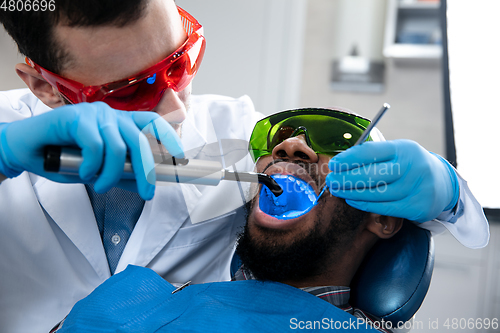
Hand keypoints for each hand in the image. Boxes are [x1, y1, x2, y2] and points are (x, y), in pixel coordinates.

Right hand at [0, 102, 182, 199]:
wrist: (23, 151)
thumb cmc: (60, 158)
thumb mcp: (96, 172)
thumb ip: (120, 174)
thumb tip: (146, 184)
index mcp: (119, 124)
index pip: (152, 123)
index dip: (169, 138)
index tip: (179, 158)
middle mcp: (110, 115)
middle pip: (141, 139)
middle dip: (148, 170)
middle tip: (147, 193)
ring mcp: (94, 114)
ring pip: (118, 145)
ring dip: (111, 173)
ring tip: (98, 185)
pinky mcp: (76, 118)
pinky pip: (96, 145)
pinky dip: (92, 165)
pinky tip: (82, 172)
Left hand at [325, 139, 458, 221]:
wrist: (443, 184)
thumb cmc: (410, 165)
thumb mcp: (398, 153)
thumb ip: (375, 156)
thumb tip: (342, 162)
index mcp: (404, 149)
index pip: (372, 152)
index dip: (349, 159)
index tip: (334, 164)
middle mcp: (412, 167)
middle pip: (372, 174)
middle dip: (346, 178)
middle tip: (330, 180)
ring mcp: (416, 188)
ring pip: (376, 193)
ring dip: (351, 192)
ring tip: (336, 190)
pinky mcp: (416, 207)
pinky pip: (384, 207)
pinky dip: (364, 204)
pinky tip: (351, 200)